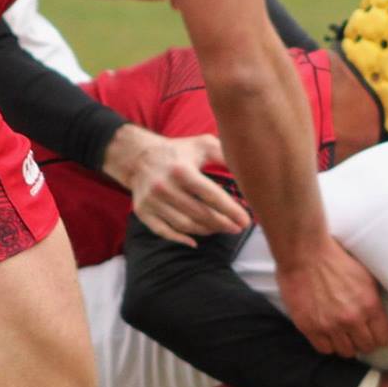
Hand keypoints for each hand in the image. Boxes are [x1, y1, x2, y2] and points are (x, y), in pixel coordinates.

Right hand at [106, 127, 247, 245]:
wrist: (138, 156)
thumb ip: (225, 156)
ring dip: (207, 230)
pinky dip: (180, 239)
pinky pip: (164, 231)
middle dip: (223, 223)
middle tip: (238, 228)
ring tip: (221, 229)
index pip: (211, 195)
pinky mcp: (143, 211)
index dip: (231, 210)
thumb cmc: (178, 152)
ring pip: (185, 225)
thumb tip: (249, 170)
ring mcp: (152, 201)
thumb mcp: (202, 145)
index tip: (246, 221)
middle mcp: (164, 187)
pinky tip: (196, 241)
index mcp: (182, 170)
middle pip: (200, 214)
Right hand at [276, 240, 387, 356]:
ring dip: (345, 344)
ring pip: (345, 351)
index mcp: (369, 304)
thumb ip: (373, 299)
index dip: (381, 337)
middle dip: (363, 341)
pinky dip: (327, 344)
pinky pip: (324, 349)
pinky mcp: (310, 327)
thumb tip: (380, 316)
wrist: (305, 254)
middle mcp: (352, 319)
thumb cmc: (335, 259)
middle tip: (357, 334)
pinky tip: (326, 333)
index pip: (384, 338)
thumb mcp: (365, 275)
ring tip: (341, 334)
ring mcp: (330, 325)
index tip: (375, 333)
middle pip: (365, 347)